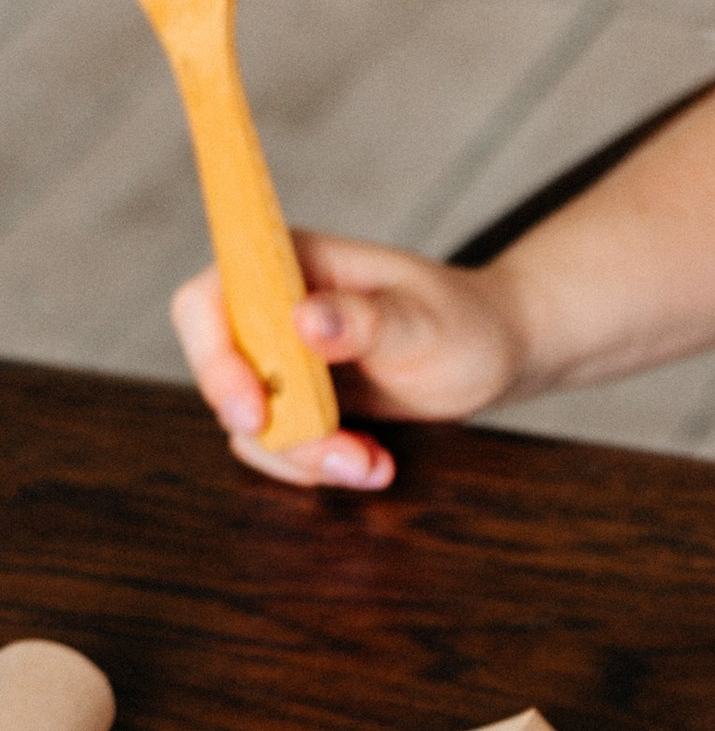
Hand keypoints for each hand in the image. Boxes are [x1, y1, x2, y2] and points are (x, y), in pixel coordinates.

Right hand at [169, 234, 526, 489]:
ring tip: (374, 464)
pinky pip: (278, 446)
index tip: (255, 411)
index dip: (213, 358)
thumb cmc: (463, 322)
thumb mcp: (425, 322)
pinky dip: (319, 467)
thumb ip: (368, 321)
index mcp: (287, 263)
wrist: (492, 354)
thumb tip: (306, 320)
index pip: (207, 301)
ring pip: (250, 423)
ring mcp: (280, 360)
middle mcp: (270, 309)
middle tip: (342, 456)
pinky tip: (374, 463)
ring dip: (305, 457)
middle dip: (274, 428)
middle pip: (220, 375)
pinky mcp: (297, 402)